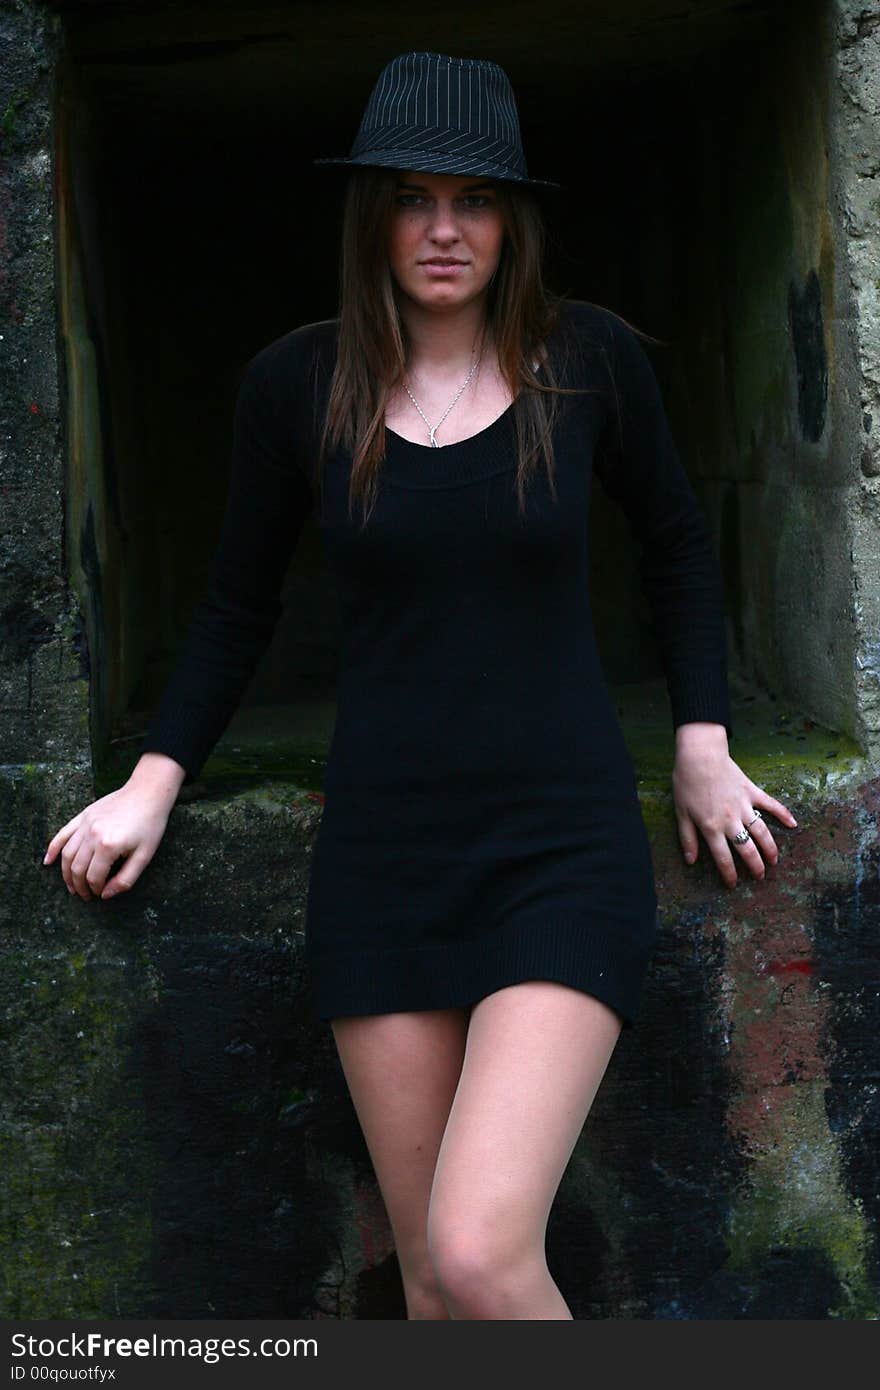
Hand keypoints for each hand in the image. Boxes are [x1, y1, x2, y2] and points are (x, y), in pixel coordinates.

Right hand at [42, 752, 186, 900]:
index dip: (95, 890)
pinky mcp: (83, 815)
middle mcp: (92, 835)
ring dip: (65, 873)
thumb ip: (125, 879)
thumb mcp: (145, 856)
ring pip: (67, 854)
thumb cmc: (150, 825)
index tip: (99, 894)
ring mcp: (85, 824)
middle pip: (77, 868)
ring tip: (71, 886)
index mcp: (109, 846)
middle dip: (79, 885)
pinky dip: (53, 849)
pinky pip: (62, 834)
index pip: (93, 877)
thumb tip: (105, 895)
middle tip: (84, 895)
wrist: (147, 793)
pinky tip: (48, 861)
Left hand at [672, 722, 797, 887]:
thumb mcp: (681, 813)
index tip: (733, 885)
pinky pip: (771, 805)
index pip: (723, 858)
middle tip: (759, 877)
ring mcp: (744, 806)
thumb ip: (687, 838)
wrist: (700, 756)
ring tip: (774, 861)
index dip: (729, 874)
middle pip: (747, 849)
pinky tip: (794, 824)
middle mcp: (731, 821)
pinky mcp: (752, 792)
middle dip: (755, 866)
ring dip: (770, 849)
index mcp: (711, 828)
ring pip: (762, 833)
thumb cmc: (686, 783)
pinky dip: (784, 814)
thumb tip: (690, 860)